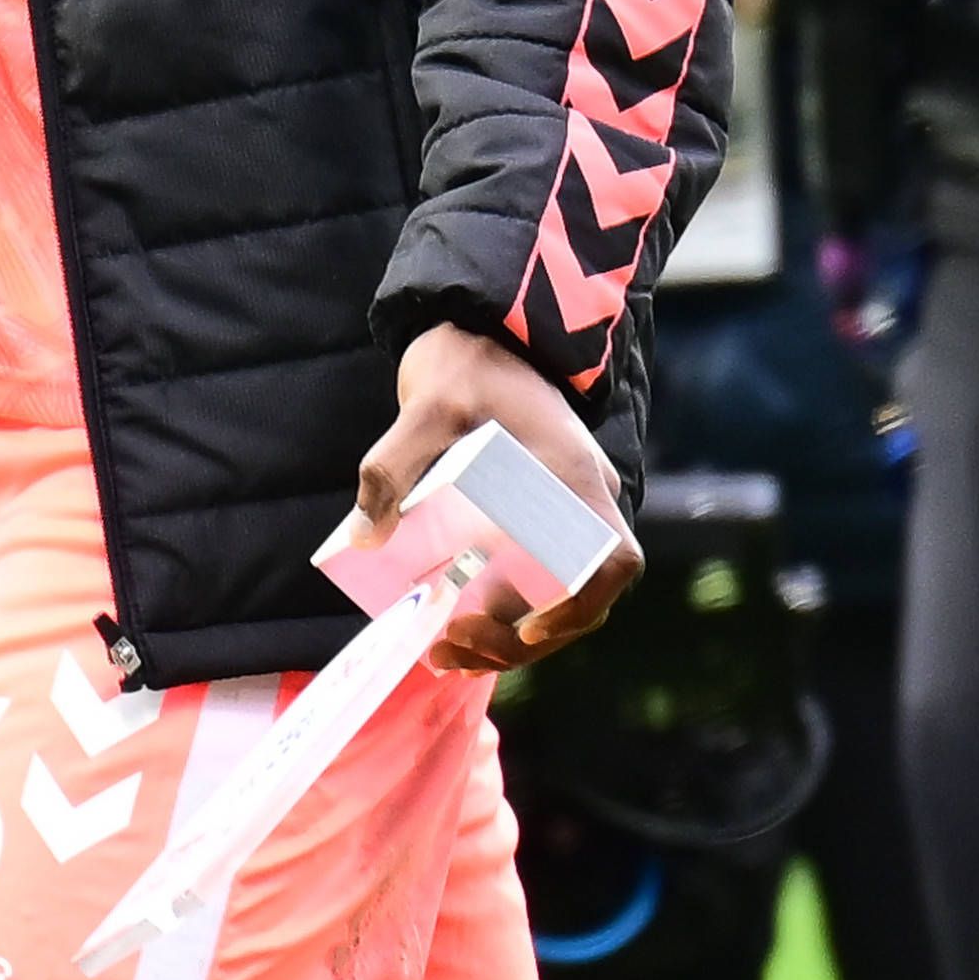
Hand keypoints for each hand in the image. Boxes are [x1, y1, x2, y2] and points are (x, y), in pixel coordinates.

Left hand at [355, 322, 639, 675]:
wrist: (482, 330)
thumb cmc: (467, 364)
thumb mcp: (425, 404)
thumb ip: (392, 465)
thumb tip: (366, 537)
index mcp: (572, 479)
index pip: (613, 559)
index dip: (582, 604)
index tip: (529, 625)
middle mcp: (580, 504)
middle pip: (578, 598)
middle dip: (519, 641)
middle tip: (448, 647)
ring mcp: (563, 514)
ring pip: (555, 597)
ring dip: (507, 636)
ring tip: (440, 650)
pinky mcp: (539, 520)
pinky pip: (536, 580)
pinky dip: (502, 611)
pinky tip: (450, 623)